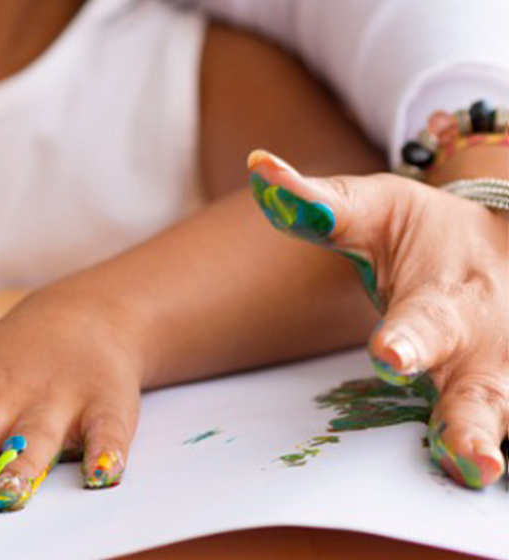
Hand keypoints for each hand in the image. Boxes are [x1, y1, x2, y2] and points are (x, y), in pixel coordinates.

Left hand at [249, 149, 508, 487]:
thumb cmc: (432, 234)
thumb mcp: (378, 209)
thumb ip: (320, 204)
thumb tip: (258, 167)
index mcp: (444, 300)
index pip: (421, 323)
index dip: (405, 341)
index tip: (387, 356)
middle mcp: (484, 346)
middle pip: (481, 391)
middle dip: (472, 424)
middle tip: (471, 459)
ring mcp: (508, 376)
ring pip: (506, 415)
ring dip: (496, 446)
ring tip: (485, 473)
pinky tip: (495, 476)